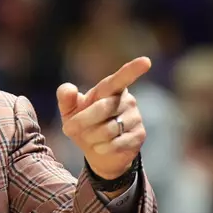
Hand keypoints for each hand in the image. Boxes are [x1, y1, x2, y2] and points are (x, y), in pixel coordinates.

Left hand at [58, 57, 150, 179]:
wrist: (99, 151)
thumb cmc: (84, 124)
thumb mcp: (70, 111)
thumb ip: (66, 98)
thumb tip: (68, 89)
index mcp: (111, 89)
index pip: (120, 78)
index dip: (133, 69)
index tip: (146, 61)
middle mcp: (127, 99)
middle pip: (102, 108)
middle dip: (82, 121)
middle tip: (68, 129)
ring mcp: (135, 117)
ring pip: (108, 129)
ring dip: (91, 137)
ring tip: (90, 138)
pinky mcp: (139, 135)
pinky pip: (116, 143)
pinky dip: (102, 148)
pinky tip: (101, 146)